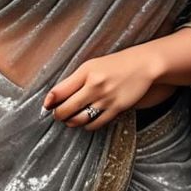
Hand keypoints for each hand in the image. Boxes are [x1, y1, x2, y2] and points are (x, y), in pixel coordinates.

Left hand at [43, 46, 159, 129]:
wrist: (144, 65)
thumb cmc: (116, 64)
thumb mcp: (93, 65)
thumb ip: (75, 80)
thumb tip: (55, 98)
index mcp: (86, 71)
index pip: (59, 91)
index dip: (49, 102)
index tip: (47, 106)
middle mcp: (94, 85)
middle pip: (66, 109)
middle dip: (59, 115)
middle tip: (58, 114)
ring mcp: (105, 98)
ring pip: (78, 120)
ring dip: (71, 122)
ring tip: (71, 119)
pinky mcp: (116, 108)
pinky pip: (94, 124)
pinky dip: (87, 125)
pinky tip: (87, 120)